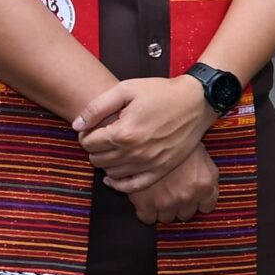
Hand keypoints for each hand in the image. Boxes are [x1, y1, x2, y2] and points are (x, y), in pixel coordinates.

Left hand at [75, 75, 213, 188]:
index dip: (85, 134)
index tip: (92, 127)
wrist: (197, 101)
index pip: (88, 142)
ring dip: (105, 162)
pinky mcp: (161, 169)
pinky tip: (113, 177)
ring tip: (112, 149)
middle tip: (101, 136)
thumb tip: (77, 125)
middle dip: (94, 148)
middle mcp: (135, 152)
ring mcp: (149, 163)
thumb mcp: (126, 89)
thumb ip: (97, 107)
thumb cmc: (162, 92)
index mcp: (123, 132)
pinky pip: (133, 186)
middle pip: (97, 159)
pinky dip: (119, 184)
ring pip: (111, 172)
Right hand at [125, 146, 216, 225]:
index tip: (192, 199)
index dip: (198, 203)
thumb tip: (205, 187)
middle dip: (179, 206)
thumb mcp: (201, 154)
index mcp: (205, 184)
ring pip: (167, 218)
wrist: (151, 134)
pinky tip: (144, 200)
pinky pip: (147, 218)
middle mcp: (188, 196)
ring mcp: (167, 201)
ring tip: (157, 195)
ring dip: (163, 209)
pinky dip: (146, 212)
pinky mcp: (146, 203)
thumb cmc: (177, 139)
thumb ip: (206, 174)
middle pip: (185, 214)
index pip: (207, 207)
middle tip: (172, 194)